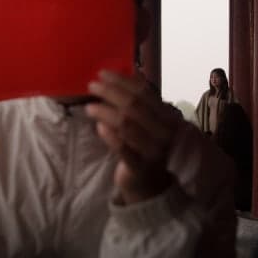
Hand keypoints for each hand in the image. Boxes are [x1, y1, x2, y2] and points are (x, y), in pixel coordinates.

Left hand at [86, 71, 178, 203]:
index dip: (122, 81)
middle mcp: (164, 132)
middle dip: (110, 92)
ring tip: (89, 107)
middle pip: (133, 106)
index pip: (144, 93)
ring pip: (126, 124)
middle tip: (92, 86)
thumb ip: (141, 103)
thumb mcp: (150, 123)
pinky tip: (99, 127)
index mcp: (168, 117)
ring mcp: (153, 150)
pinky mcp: (140, 166)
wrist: (152, 184)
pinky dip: (109, 135)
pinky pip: (122, 147)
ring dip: (105, 112)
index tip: (102, 73)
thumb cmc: (147, 147)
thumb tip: (123, 75)